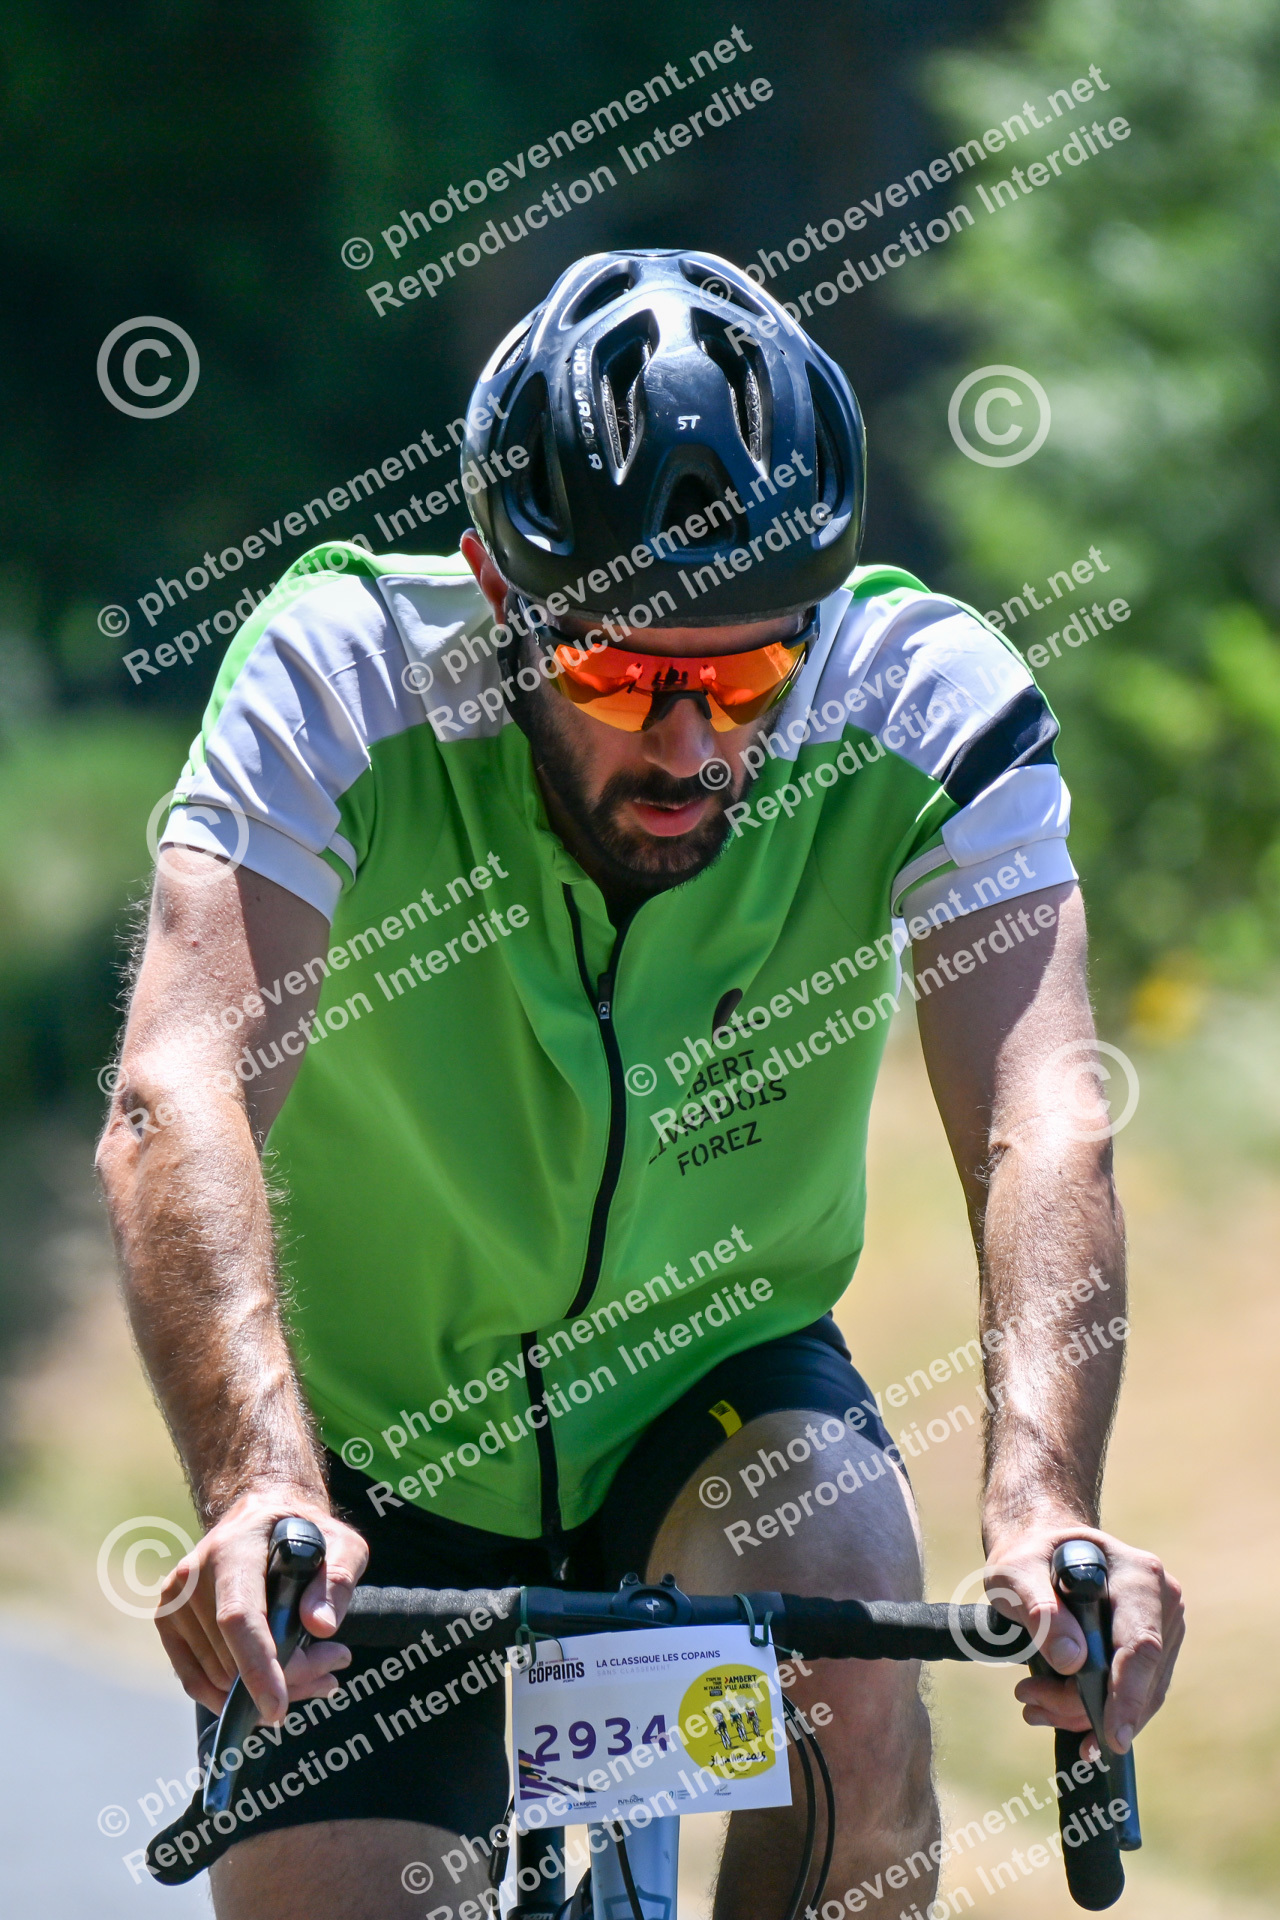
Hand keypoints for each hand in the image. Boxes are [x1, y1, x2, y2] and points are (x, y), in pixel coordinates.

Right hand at [156, 1488, 368, 1722]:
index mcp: (233, 1548)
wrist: (261, 1518)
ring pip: (219, 1678)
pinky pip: (198, 1681)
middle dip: (289, 1677)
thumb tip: (319, 1626)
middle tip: (333, 1666)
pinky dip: (234, 1696)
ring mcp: (174, 1600)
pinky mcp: (168, 1622)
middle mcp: (193, 1574)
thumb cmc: (305, 1533)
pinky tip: (276, 1685)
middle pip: (233, 1657)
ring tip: (316, 1668)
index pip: (238, 1616)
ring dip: (269, 1687)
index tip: (276, 1707)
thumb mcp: (342, 1542)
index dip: (256, 1665)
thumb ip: (338, 1579)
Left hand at [983, 1520, 1183, 1754]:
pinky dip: (1096, 1712)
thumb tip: (1073, 1661)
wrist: (1042, 1551)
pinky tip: (1060, 1715)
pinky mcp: (1155, 1652)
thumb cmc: (1029, 1557)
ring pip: (1138, 1696)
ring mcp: (1164, 1628)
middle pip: (1138, 1678)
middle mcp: (1162, 1601)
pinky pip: (1134, 1696)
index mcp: (1138, 1575)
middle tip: (1031, 1706)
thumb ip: (1039, 1609)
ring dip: (1085, 1713)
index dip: (1128, 1694)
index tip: (1111, 1734)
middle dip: (1085, 1706)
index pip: (1140, 1644)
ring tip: (1035, 1706)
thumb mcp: (1016, 1573)